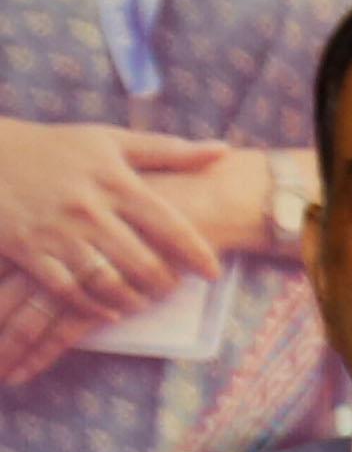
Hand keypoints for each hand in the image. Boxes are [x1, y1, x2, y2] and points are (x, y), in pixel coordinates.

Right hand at [0, 118, 234, 318]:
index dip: (195, 253)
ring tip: (144, 302)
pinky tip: (109, 311)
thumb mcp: (110, 140)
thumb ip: (168, 150)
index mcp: (115, 181)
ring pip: (107, 280)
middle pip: (141, 260)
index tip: (212, 272)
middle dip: (164, 282)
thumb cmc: (55, 147)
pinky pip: (67, 288)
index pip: (167, 223)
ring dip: (132, 299)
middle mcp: (89, 209)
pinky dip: (92, 306)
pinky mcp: (28, 250)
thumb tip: (223, 150)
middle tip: (173, 289)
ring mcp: (57, 232)